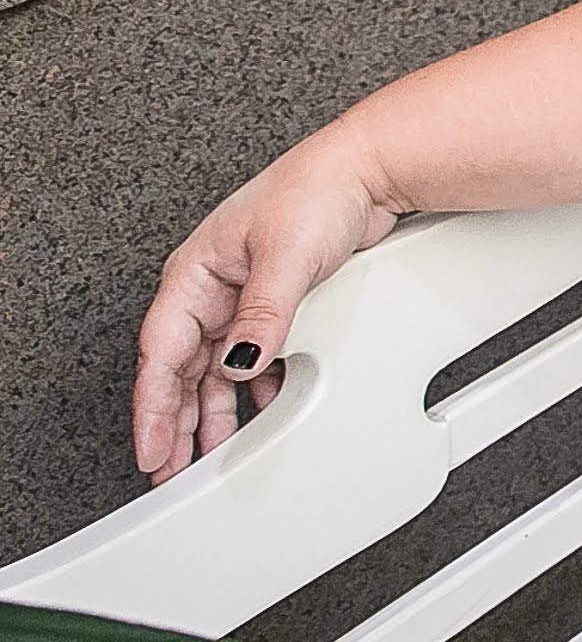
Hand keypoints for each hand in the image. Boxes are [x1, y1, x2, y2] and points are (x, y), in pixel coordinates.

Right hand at [133, 129, 405, 483]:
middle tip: (172, 471)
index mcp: (195, 275)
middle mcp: (213, 289)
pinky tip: (260, 413)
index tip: (152, 451)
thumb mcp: (286, 257)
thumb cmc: (317, 190)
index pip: (162, 354)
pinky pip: (254, 357)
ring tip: (208, 455)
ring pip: (216, 369)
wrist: (368, 170)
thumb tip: (242, 364)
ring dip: (212, 412)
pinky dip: (253, 390)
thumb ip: (264, 314)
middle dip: (173, 422)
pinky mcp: (276, 303)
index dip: (153, 408)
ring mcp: (243, 298)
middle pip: (181, 369)